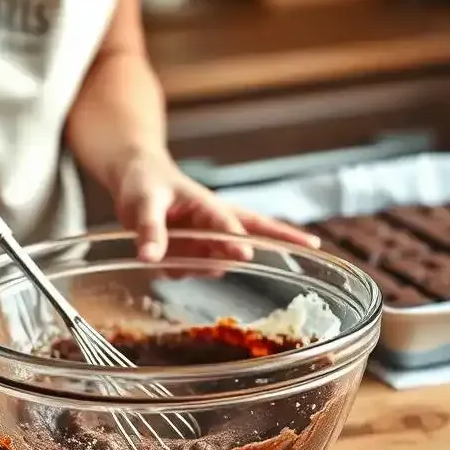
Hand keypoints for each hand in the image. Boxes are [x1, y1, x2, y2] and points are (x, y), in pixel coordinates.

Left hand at [111, 149, 320, 262]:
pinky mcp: (195, 253)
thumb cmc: (144, 182)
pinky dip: (178, 270)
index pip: (226, 224)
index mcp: (207, 205)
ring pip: (217, 263)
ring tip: (159, 248)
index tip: (245, 252)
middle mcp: (215, 223)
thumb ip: (148, 229)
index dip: (234, 239)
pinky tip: (159, 255)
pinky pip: (192, 272)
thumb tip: (150, 257)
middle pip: (257, 231)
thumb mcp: (141, 202)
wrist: (135, 178)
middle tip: (314, 246)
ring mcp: (207, 240)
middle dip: (283, 238)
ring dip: (197, 266)